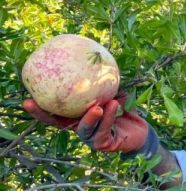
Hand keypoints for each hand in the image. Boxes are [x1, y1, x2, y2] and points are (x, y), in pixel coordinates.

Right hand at [23, 95, 157, 156]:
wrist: (140, 130)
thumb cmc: (123, 110)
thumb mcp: (113, 93)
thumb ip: (104, 84)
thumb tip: (97, 58)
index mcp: (77, 116)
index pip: (55, 114)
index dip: (40, 109)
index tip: (27, 99)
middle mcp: (80, 127)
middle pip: (59, 124)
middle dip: (48, 115)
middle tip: (43, 102)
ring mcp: (90, 138)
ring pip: (85, 128)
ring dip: (91, 115)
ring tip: (97, 106)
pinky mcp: (103, 144)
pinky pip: (103, 130)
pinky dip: (109, 117)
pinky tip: (114, 105)